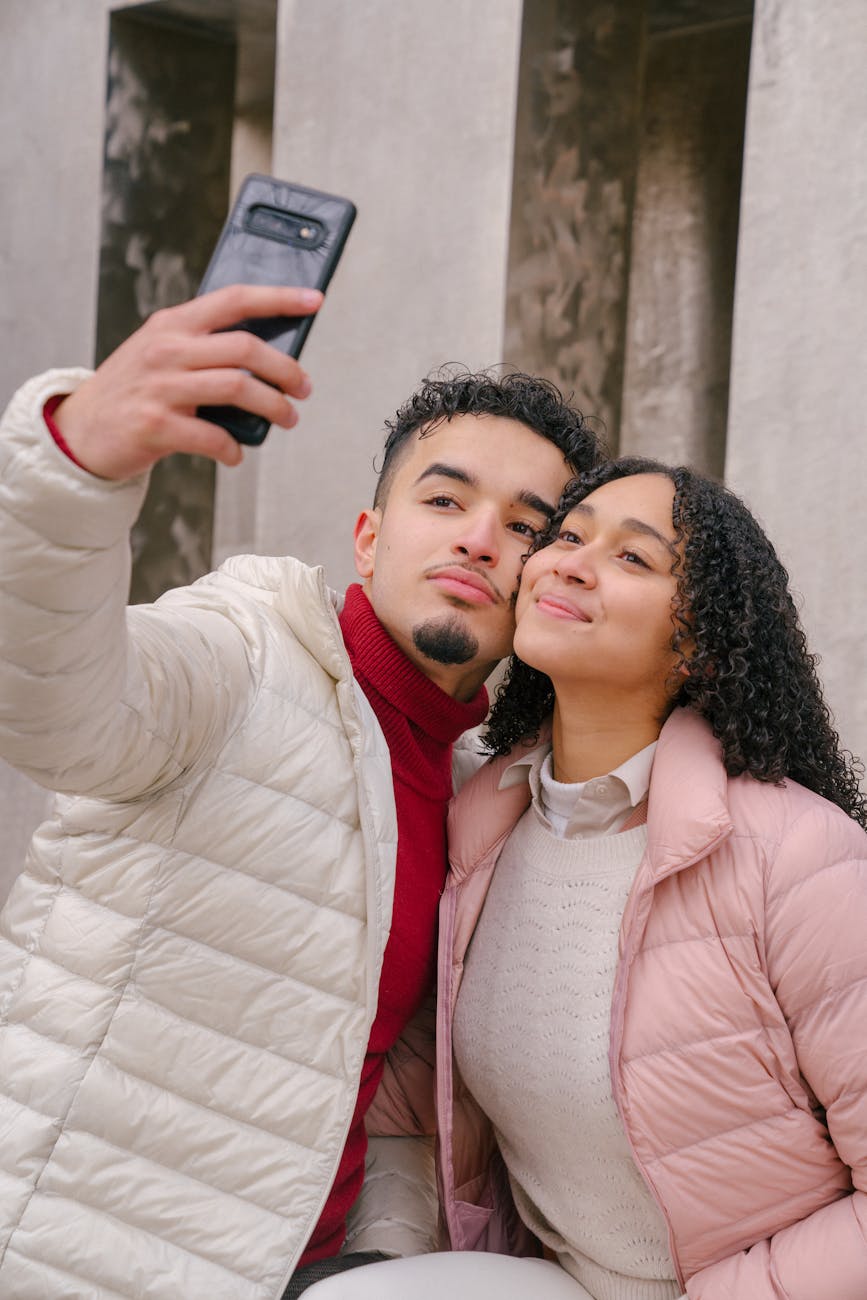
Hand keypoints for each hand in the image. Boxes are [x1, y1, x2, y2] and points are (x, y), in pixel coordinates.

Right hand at [53, 284, 322, 479]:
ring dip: (273, 406)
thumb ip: (204, 348)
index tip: (312, 299)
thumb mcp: (161, 354)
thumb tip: (268, 359)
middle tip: (303, 388)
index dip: (278, 297)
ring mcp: (160, 387)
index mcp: (173, 325)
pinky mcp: (156, 426)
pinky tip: (236, 453)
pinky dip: (233, 448)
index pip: (234, 300)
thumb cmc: (133, 392)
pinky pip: (212, 436)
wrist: (80, 431)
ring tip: (287, 418)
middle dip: (286, 369)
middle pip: (245, 348)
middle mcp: (167, 350)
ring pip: (237, 387)